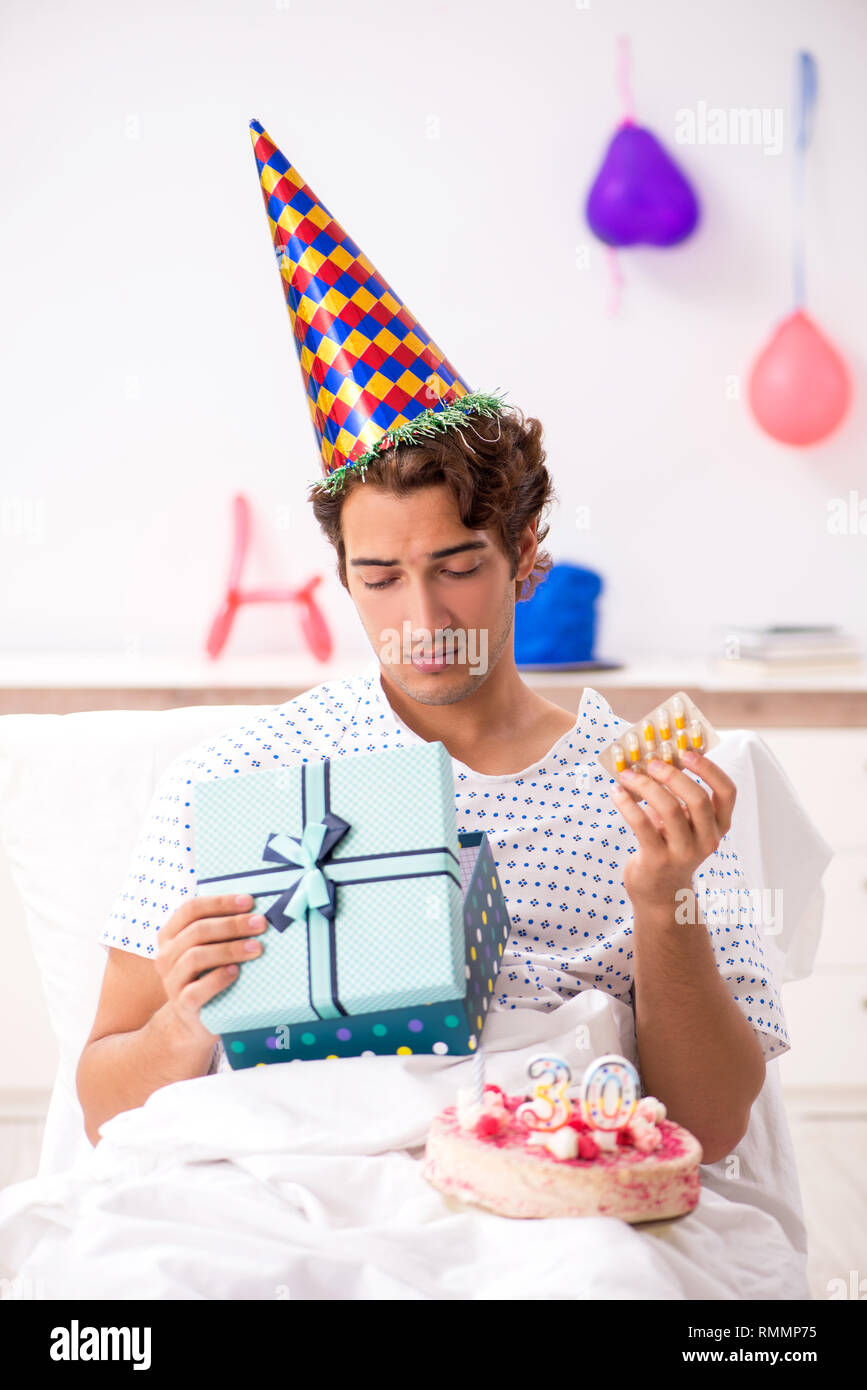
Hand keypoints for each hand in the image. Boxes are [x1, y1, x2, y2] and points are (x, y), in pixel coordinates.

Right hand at [155, 893, 267, 1043]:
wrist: (195, 1019)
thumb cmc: (208, 973)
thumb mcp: (209, 948)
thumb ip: (222, 929)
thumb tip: (256, 909)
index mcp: (170, 935)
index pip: (191, 909)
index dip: (220, 902)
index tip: (249, 901)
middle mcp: (166, 956)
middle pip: (197, 930)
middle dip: (232, 924)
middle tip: (260, 923)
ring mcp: (171, 981)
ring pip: (195, 957)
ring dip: (229, 949)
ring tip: (256, 948)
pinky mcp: (182, 1005)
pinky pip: (196, 990)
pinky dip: (217, 978)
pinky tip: (236, 972)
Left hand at [611, 750, 736, 915]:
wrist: (660, 893)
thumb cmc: (671, 847)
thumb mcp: (684, 823)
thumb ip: (678, 797)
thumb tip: (654, 759)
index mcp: (719, 826)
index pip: (727, 792)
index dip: (710, 769)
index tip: (687, 752)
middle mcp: (707, 840)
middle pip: (698, 798)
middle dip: (673, 775)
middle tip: (651, 762)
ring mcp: (684, 852)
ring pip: (670, 809)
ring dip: (646, 786)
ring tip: (627, 775)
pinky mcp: (658, 860)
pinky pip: (642, 824)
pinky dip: (627, 804)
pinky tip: (616, 793)